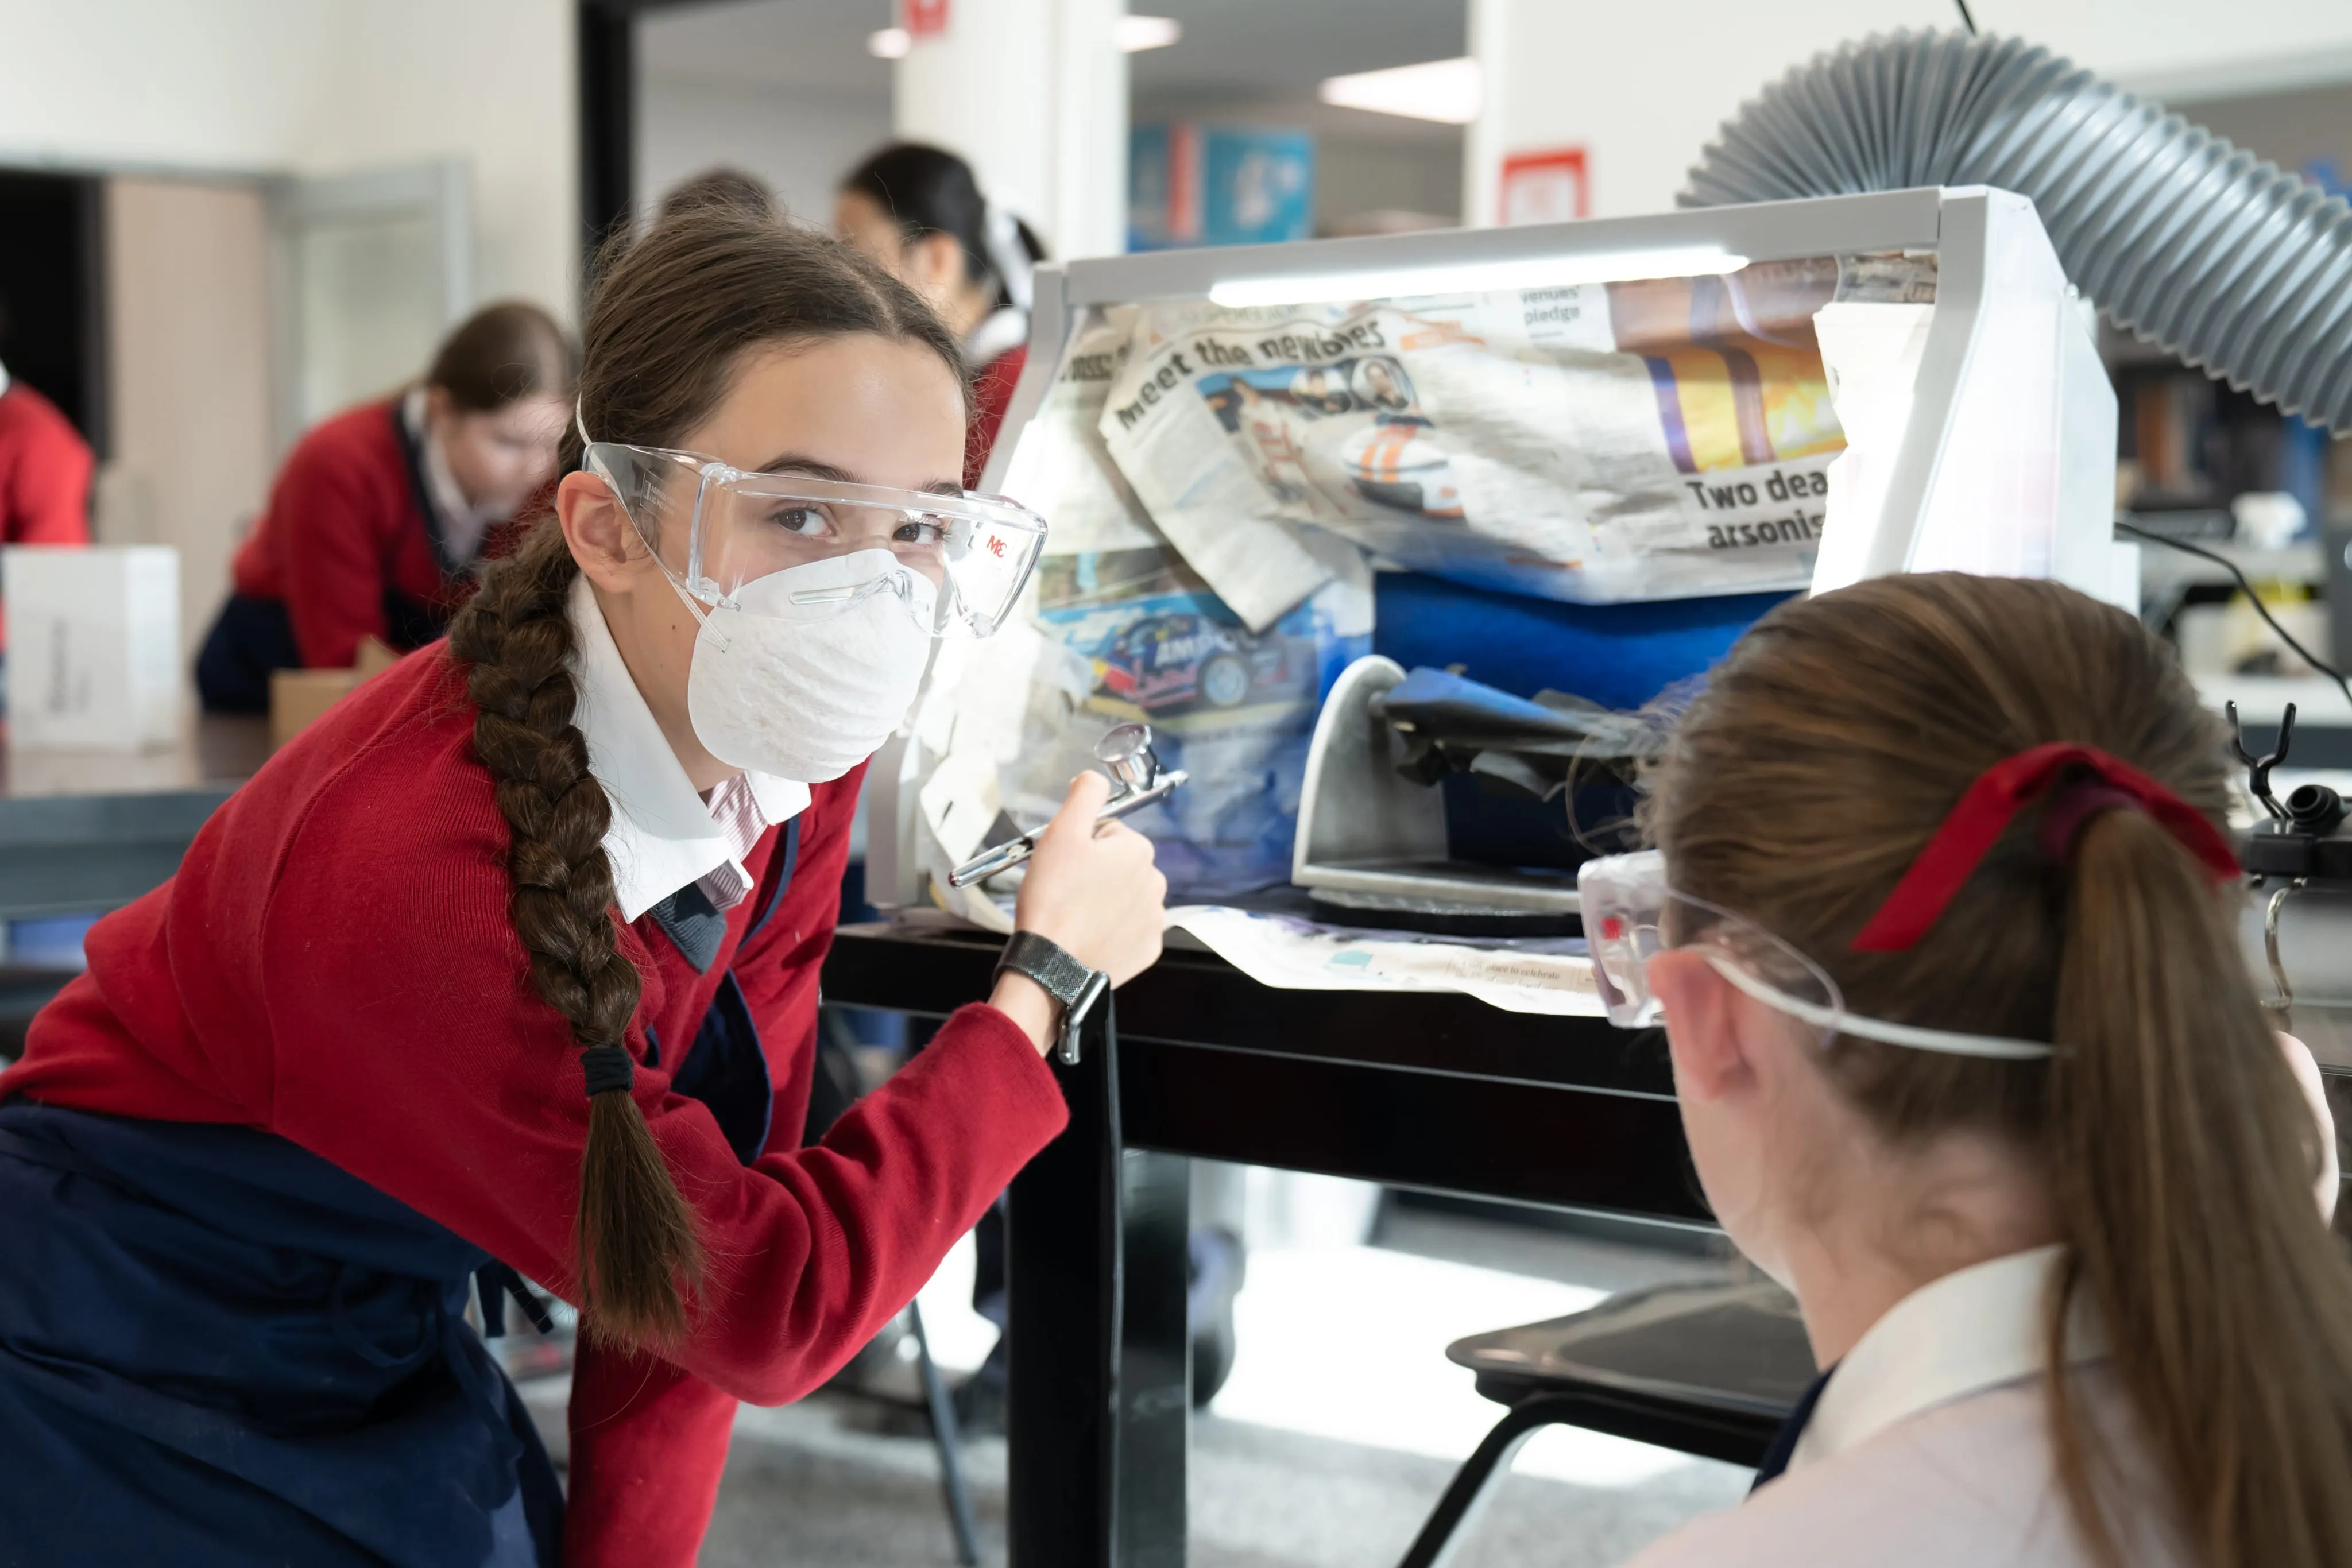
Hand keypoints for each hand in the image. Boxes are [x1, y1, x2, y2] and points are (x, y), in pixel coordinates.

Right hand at [990, 772, 1166, 1052]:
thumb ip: (1083, 796)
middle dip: (1094, 873)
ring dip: (1104, 901)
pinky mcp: (1147, 949)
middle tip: (1065, 890)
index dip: (1080, 846)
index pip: (1106, 834)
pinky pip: (1129, 929)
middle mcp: (1155, 882)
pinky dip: (1111, 930)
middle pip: (1118, 865)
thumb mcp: (1061, 833)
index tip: (1064, 865)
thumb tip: (1092, 778)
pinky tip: (1090, 935)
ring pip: (1124, 897)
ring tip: (1075, 914)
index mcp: (1137, 850)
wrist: (1053, 964)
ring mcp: (1154, 919)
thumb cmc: (1053, 899)